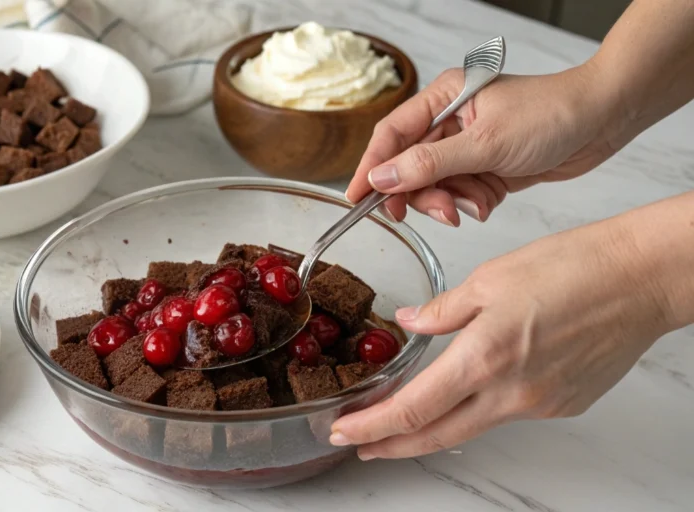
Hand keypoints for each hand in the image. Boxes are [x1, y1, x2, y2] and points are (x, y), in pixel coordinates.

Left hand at [328, 216, 678, 458]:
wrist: (641, 279)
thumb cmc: (573, 267)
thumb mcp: (490, 278)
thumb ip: (443, 310)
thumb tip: (409, 323)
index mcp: (483, 357)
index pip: (412, 409)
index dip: (371, 427)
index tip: (342, 432)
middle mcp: (511, 393)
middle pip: (435, 435)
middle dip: (390, 446)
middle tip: (360, 446)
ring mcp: (539, 405)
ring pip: (472, 426)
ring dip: (433, 427)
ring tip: (405, 420)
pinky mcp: (562, 405)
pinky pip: (509, 412)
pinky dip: (481, 406)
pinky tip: (474, 389)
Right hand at [345, 62, 630, 225]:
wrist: (603, 120)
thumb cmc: (552, 114)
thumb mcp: (485, 144)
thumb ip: (430, 164)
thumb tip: (383, 179)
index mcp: (442, 99)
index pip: (391, 136)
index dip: (371, 168)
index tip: (356, 199)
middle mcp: (449, 122)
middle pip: (411, 168)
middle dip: (424, 194)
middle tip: (440, 212)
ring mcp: (467, 146)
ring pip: (436, 186)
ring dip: (452, 201)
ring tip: (476, 204)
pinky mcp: (485, 168)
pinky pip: (461, 194)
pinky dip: (473, 203)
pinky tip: (490, 201)